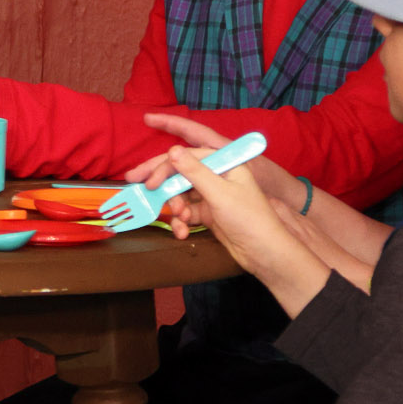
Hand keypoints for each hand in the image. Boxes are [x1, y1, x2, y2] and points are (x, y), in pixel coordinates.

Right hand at [123, 123, 308, 227]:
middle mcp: (217, 176)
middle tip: (139, 187)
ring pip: (181, 194)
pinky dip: (181, 222)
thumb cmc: (249, 219)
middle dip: (161, 182)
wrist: (263, 253)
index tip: (148, 181)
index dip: (165, 166)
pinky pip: (186, 212)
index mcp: (225, 164)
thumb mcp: (220, 194)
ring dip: (175, 208)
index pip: (187, 156)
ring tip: (181, 220)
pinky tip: (183, 232)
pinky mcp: (208, 213)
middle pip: (181, 173)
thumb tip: (172, 150)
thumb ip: (195, 172)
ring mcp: (212, 195)